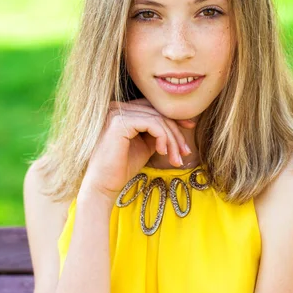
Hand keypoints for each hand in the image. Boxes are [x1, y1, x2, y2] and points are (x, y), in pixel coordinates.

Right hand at [81, 98, 196, 199]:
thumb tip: (177, 126)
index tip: (189, 128)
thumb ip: (156, 132)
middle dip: (176, 132)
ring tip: (176, 159)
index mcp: (121, 111)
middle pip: (157, 112)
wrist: (103, 185)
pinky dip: (163, 138)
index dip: (173, 118)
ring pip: (157, 119)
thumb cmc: (122, 168)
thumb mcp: (144, 145)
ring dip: (172, 140)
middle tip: (185, 152)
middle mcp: (116, 107)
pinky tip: (163, 152)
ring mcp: (116, 113)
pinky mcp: (119, 122)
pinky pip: (152, 124)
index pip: (152, 108)